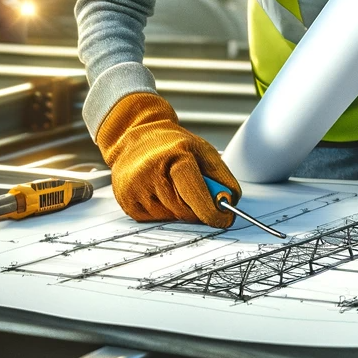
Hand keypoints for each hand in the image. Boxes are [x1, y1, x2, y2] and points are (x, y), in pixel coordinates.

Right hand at [94, 92, 240, 226]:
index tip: (224, 220)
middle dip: (198, 209)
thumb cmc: (174, 145)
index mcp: (175, 156)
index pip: (195, 193)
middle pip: (185, 210)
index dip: (211, 211)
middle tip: (200, 197)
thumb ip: (222, 177)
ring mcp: (135, 188)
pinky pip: (155, 220)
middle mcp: (151, 172)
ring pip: (171, 217)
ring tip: (174, 187)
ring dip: (180, 210)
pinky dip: (164, 212)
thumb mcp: (204, 151)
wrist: (138, 138)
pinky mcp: (126, 201)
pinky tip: (160, 193)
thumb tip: (231, 204)